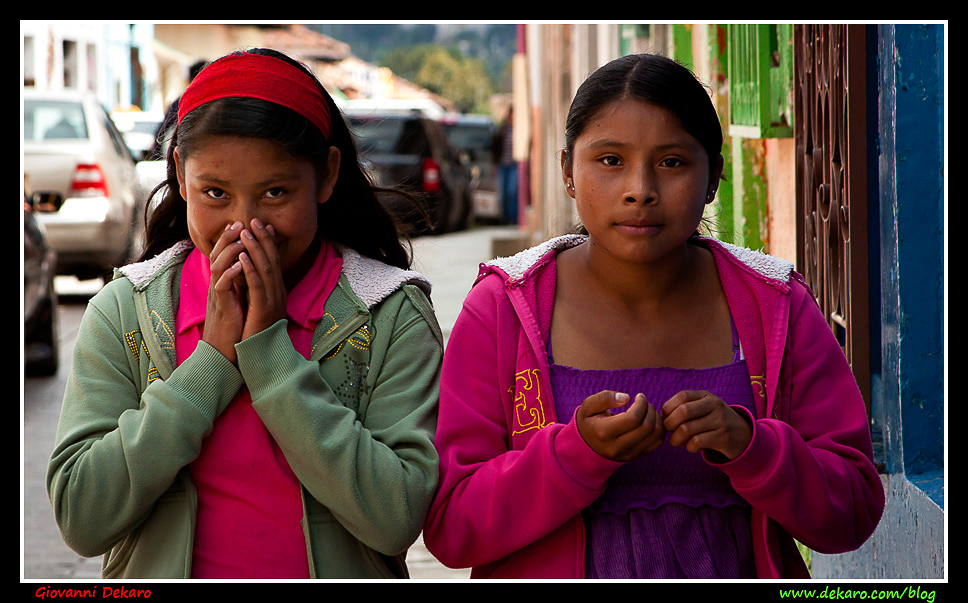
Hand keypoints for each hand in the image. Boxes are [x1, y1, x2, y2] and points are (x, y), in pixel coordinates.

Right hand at [202, 221, 246, 363]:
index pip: (225, 256)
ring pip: (217, 266)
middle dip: (228, 238)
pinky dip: (230, 274)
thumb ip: (241, 286)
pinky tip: (240, 265)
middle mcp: (217, 286)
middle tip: (240, 222)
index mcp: (223, 284)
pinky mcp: (221, 308)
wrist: (224, 353)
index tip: (246, 225)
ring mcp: (218, 296)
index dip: (233, 240)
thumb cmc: (234, 328)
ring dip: (229, 251)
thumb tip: (251, 271)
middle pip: (217, 255)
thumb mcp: (239, 302)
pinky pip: (221, 287)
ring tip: (241, 237)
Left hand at [237, 219, 286, 340]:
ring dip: (255, 248)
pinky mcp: (263, 310)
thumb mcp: (255, 306)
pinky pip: (257, 285)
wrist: (258, 357)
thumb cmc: (253, 333)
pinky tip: (241, 255)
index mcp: (277, 291)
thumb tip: (247, 272)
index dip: (267, 242)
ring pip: (266, 268)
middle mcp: (278, 293)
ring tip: (245, 231)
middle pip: (273, 260)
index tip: (259, 225)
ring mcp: (273, 301)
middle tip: (254, 220)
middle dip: (263, 239)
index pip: (274, 261)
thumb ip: (254, 289)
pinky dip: (249, 268)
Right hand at [576, 391, 664, 461]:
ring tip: (648, 410)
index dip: (641, 404)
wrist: (586, 446)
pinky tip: (650, 420)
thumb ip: (604, 398)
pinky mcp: (636, 456)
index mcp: (603, 433)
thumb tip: (626, 398)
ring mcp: (628, 454)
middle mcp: (617, 447)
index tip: (639, 396)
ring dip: (656, 419)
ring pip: (655, 436)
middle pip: (646, 428)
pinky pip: (657, 442)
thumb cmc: (589, 421)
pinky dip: (659, 429)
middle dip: (650, 410)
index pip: (633, 419)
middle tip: (644, 402)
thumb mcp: (588, 407)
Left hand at [661, 390, 751, 459]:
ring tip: (677, 441)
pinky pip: (696, 442)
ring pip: (687, 429)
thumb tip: (660, 416)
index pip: (682, 396)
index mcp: (706, 395)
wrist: (743, 435)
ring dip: (676, 439)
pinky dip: (689, 447)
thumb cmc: (713, 421)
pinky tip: (692, 447)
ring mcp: (720, 421)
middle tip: (669, 431)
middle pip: (683, 412)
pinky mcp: (723, 438)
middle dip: (670, 423)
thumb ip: (685, 407)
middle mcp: (715, 405)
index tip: (665, 418)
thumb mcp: (703, 408)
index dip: (668, 408)